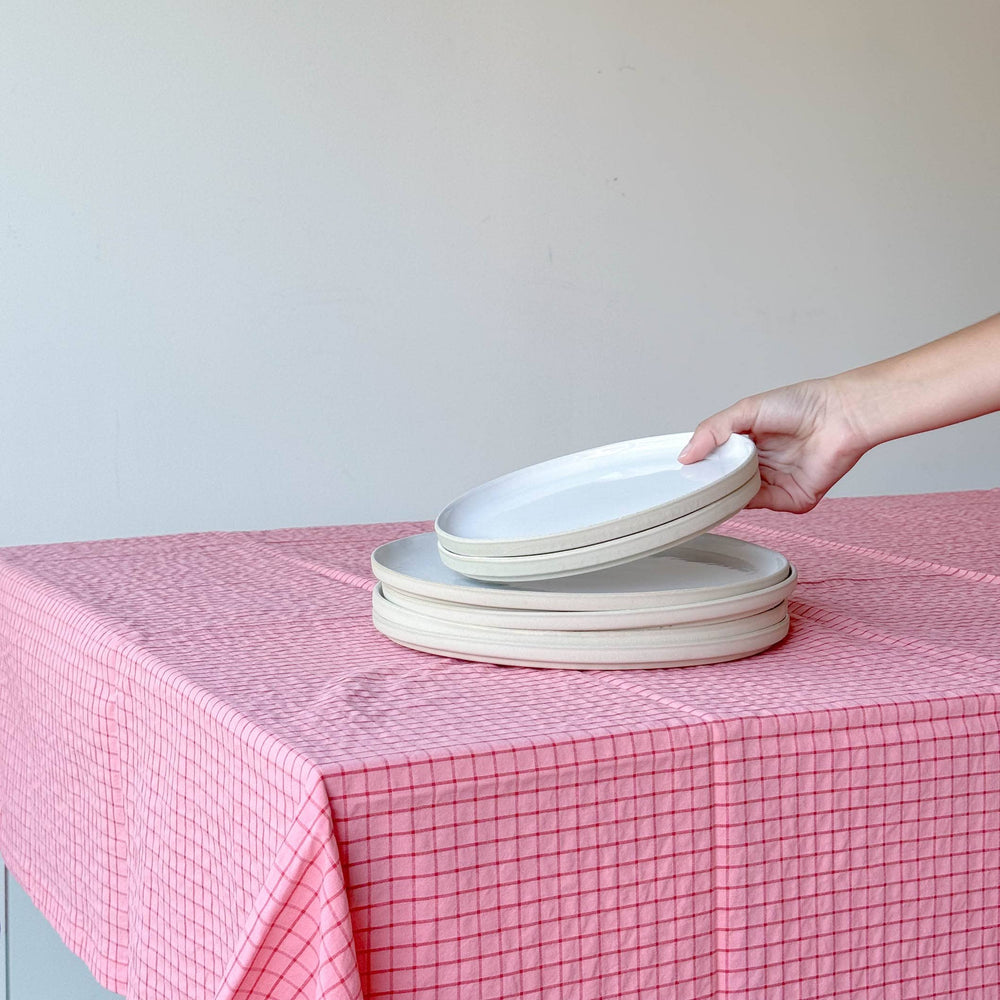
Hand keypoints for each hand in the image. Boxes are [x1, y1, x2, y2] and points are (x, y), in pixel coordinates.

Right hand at [678, 378, 868, 512]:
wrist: (839, 415)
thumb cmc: (802, 404)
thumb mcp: (745, 410)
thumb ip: (712, 430)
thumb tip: (686, 455)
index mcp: (748, 445)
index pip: (716, 461)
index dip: (700, 465)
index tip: (683, 470)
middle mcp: (761, 466)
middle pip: (726, 481)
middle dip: (711, 482)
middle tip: (692, 481)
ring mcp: (776, 484)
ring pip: (740, 497)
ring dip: (726, 492)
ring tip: (711, 483)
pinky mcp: (791, 499)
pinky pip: (762, 506)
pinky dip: (746, 501)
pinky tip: (735, 490)